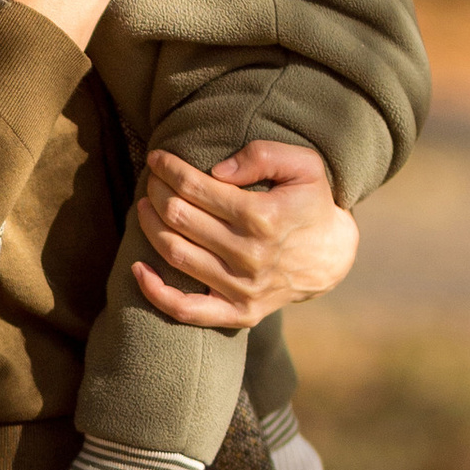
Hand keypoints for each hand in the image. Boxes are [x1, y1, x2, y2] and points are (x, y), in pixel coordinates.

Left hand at [132, 138, 358, 330]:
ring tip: (145, 206)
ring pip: (176, 254)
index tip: (157, 158)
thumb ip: (263, 155)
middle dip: (157, 192)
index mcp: (262, 217)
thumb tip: (215, 171)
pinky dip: (155, 292)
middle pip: (179, 218)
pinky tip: (137, 268)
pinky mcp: (239, 314)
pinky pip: (186, 310)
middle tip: (151, 179)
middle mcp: (249, 256)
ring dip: (150, 226)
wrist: (332, 257)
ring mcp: (242, 289)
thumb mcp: (304, 166)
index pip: (196, 188)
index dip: (169, 169)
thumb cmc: (312, 203)